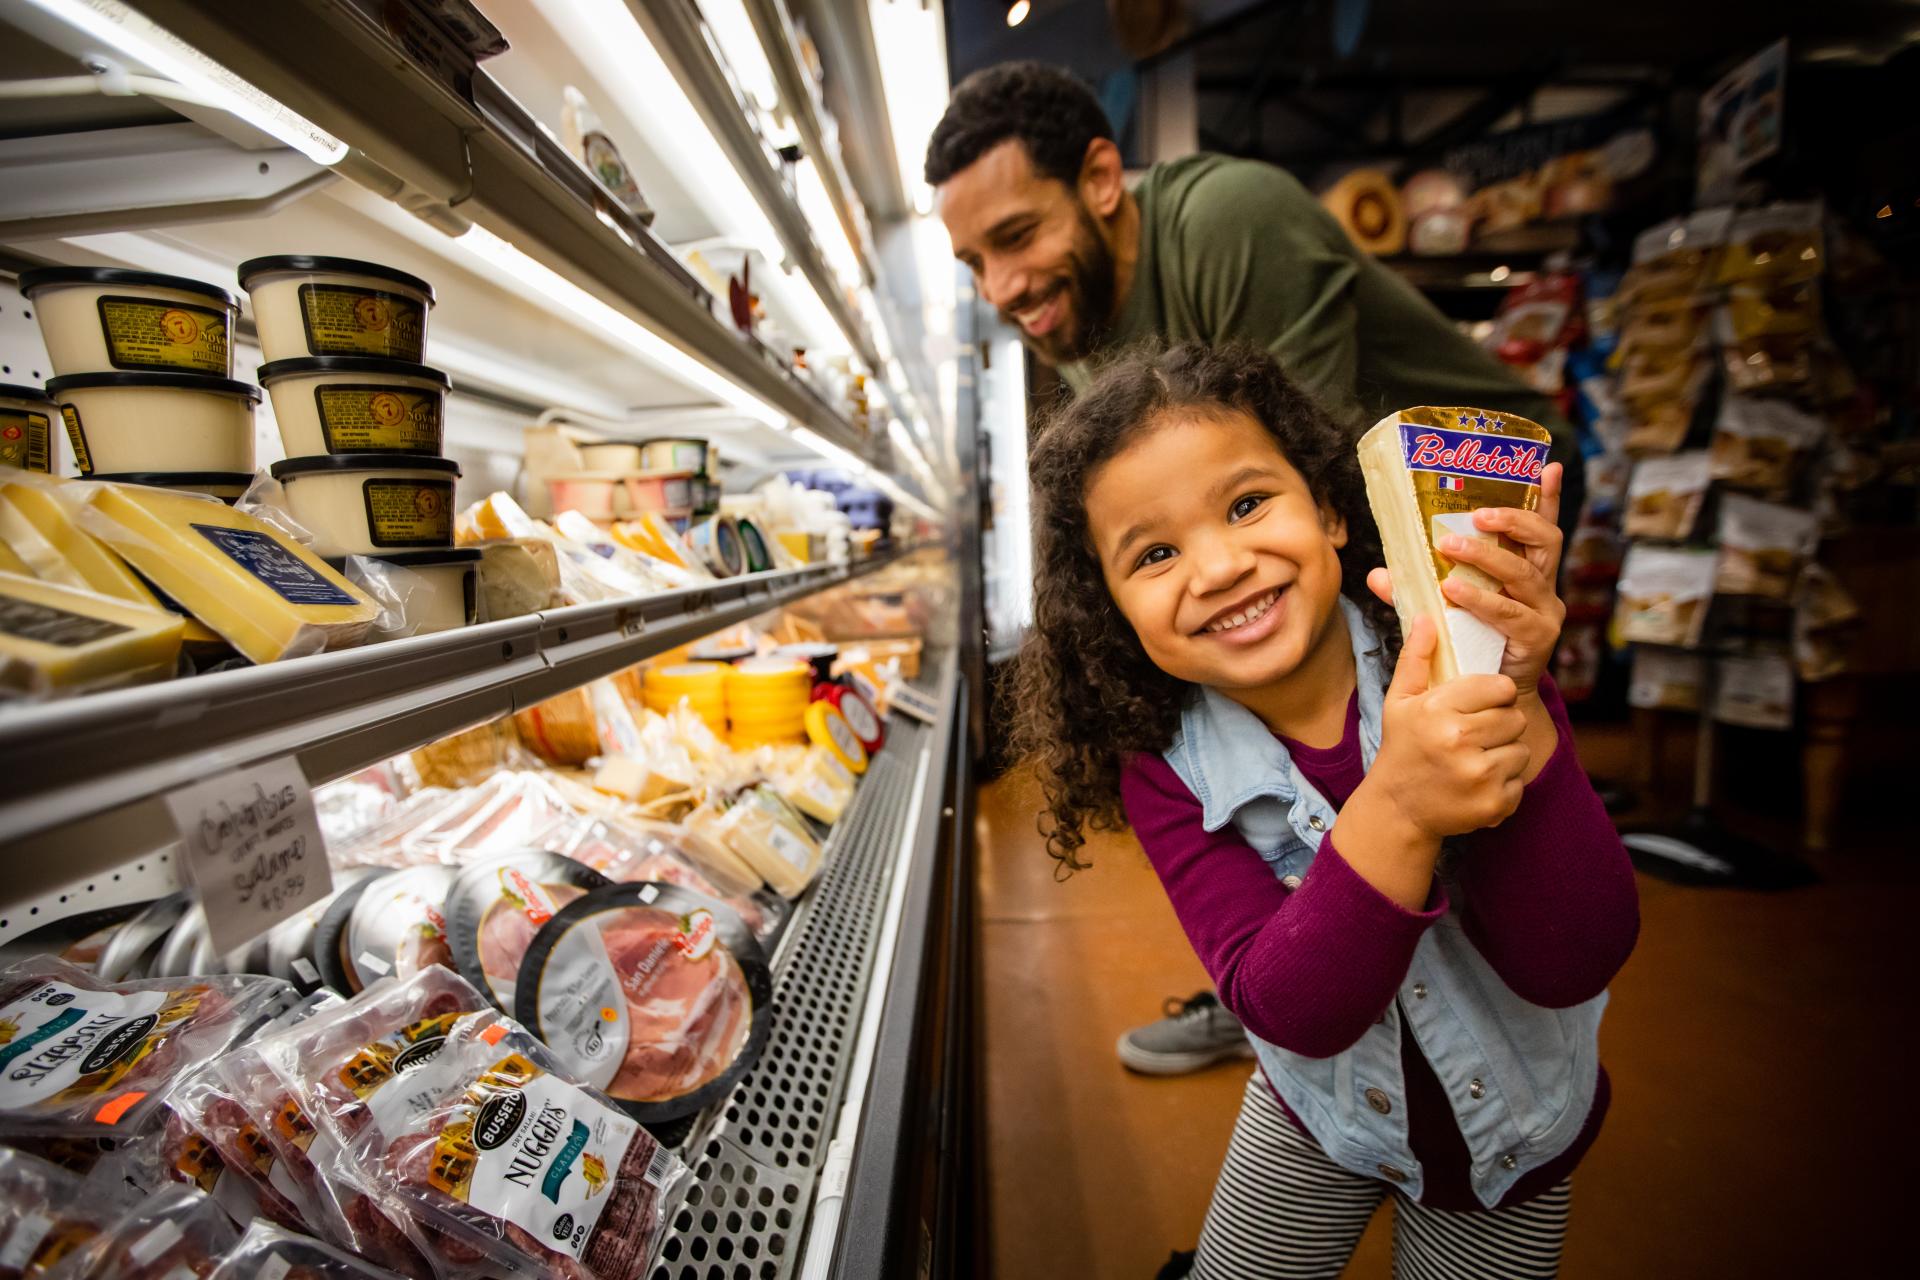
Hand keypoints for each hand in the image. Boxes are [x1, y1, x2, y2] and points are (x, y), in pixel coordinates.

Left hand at [1365, 462, 1566, 697]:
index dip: (1548, 497)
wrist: (1489, 700)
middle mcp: (1543, 586)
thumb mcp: (1441, 609)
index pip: (1542, 527)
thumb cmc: (1468, 644)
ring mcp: (1545, 611)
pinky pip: (1510, 612)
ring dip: (1486, 556)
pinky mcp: (1538, 637)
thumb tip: (1375, 574)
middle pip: (1545, 539)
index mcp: (1527, 570)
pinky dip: (1481, 599)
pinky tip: (1455, 591)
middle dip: (1514, 520)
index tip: (1549, 466)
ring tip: (1449, 548)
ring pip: (1524, 572)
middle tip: (1476, 513)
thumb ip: (1414, 590)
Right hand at [1366, 615, 1530, 839]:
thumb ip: (1416, 658)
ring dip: (1504, 754)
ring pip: (1521, 749)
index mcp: (1438, 710)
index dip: (1492, 696)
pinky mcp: (1493, 804)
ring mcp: (1478, 775)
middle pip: (1515, 717)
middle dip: (1499, 725)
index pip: (1499, 687)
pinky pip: (1520, 782)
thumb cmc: (1402, 748)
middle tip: (1474, 736)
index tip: (1476, 707)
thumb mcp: (1400, 701)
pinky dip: (1504, 785)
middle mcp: (1459, 741)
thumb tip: (1426, 616)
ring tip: (1475, 759)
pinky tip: (1477, 784)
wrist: (1397, 810)